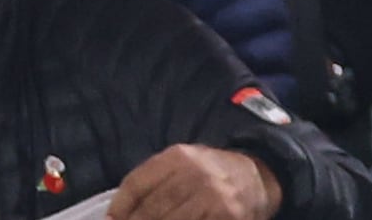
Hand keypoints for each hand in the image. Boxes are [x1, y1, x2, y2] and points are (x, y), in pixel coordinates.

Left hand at [106, 143, 281, 219]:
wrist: (259, 177)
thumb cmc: (209, 175)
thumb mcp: (180, 166)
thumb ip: (148, 184)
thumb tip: (112, 217)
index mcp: (179, 157)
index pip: (135, 185)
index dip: (119, 209)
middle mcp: (196, 173)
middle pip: (148, 211)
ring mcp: (212, 198)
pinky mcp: (226, 216)